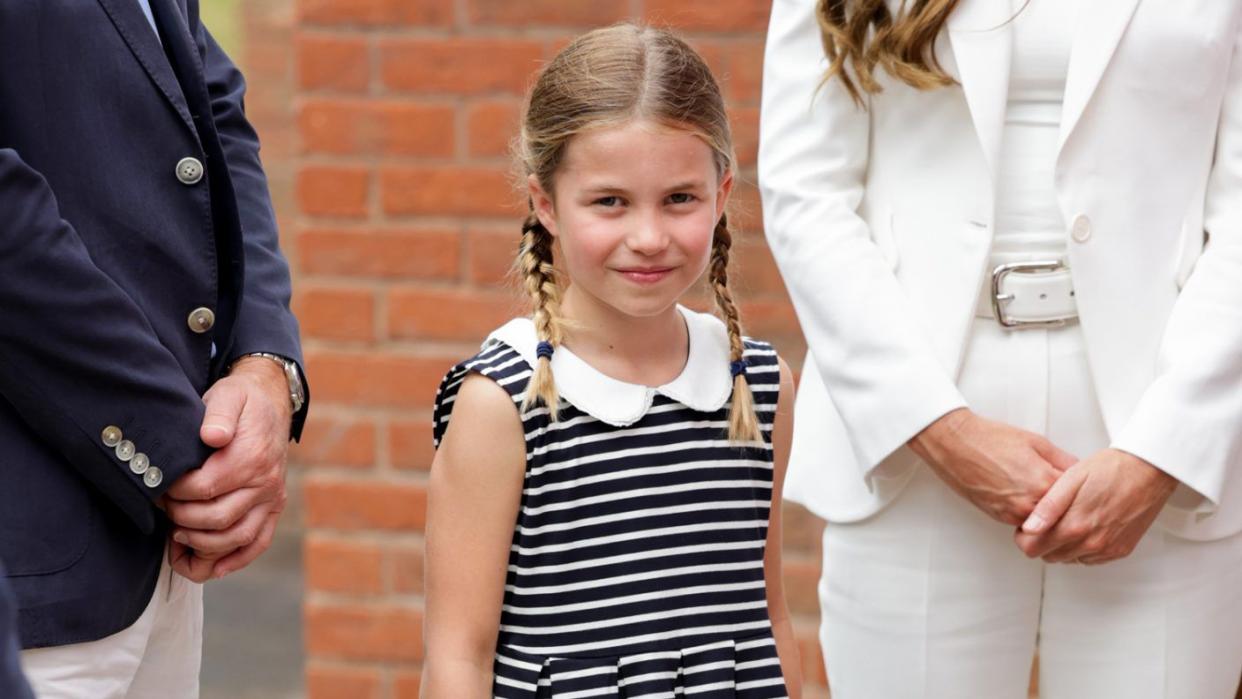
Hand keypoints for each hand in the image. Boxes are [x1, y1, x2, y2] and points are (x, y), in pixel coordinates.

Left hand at [164, 357, 292, 580]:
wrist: (272, 402)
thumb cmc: (242, 401)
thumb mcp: (228, 395)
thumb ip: (219, 414)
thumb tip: (212, 435)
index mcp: (252, 457)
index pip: (205, 488)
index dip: (175, 493)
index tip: (158, 486)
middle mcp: (266, 483)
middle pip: (217, 518)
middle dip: (182, 519)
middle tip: (163, 508)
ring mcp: (272, 499)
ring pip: (236, 537)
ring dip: (202, 545)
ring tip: (176, 536)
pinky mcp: (274, 509)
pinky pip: (257, 543)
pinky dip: (234, 561)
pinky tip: (210, 569)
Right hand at [908, 408, 1078, 525]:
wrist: (956, 445)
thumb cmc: (990, 439)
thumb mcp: (1036, 442)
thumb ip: (1062, 460)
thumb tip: (1080, 472)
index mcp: (1045, 482)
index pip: (1080, 499)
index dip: (1085, 494)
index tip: (1089, 492)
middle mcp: (1031, 503)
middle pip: (1065, 517)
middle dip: (1071, 510)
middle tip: (1075, 503)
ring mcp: (1014, 513)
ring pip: (1045, 525)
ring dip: (1051, 517)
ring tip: (1050, 501)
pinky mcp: (1000, 517)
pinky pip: (1026, 523)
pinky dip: (1032, 517)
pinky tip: (1030, 501)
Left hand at [1014, 448, 1176, 563]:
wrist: (1149, 470)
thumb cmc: (1110, 469)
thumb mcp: (1070, 479)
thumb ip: (1048, 507)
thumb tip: (1028, 529)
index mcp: (1074, 525)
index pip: (1033, 548)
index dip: (1025, 537)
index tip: (1029, 524)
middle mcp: (1091, 543)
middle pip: (1049, 556)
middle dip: (1043, 540)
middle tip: (1049, 519)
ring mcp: (1107, 549)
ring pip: (1070, 559)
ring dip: (1064, 545)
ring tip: (1070, 518)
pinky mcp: (1121, 550)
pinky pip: (1091, 559)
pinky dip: (1083, 547)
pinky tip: (1087, 526)